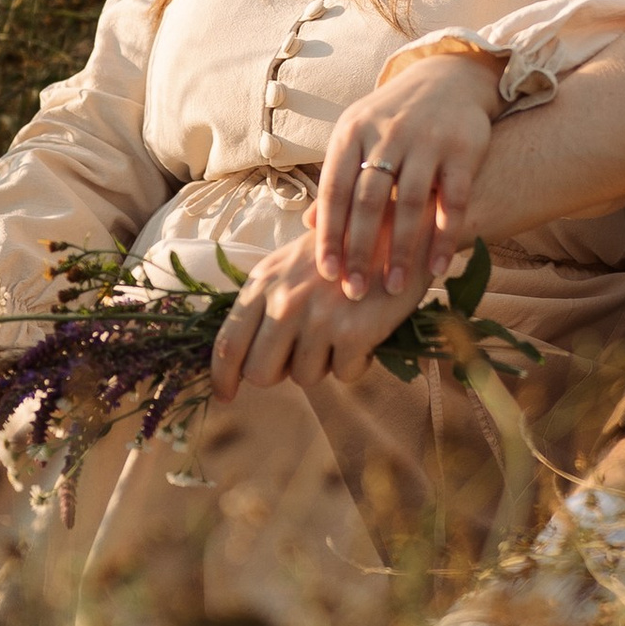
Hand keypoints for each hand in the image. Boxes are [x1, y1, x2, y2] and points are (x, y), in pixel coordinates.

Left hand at [209, 228, 424, 403]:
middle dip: (279, 372)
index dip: (222, 377)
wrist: (403, 231)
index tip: (226, 394)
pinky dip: (354, 362)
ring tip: (339, 333)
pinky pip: (343, 374)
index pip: (228, 343)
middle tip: (301, 355)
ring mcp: (319, 318)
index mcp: (264, 282)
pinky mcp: (353, 333)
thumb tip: (242, 354)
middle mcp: (286, 300)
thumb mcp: (291, 265)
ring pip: (303, 377)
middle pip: (260, 372)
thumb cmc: (344, 250)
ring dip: (322, 363)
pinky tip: (364, 335)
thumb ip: (265, 302)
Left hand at [314, 48, 503, 293]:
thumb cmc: (392, 120)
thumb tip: (309, 225)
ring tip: (393, 287)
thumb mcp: (357, 137)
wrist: (448, 78)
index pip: (335, 189)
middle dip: (360, 250)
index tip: (327, 273)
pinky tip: (436, 268)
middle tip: (355, 291)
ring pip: (410, 202)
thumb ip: (338, 179)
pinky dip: (444, 237)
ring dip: (400, 250)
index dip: (330, 233)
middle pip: (369, 200)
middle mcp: (387, 134)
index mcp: (353, 132)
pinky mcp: (464, 148)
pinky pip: (453, 199)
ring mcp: (427, 140)